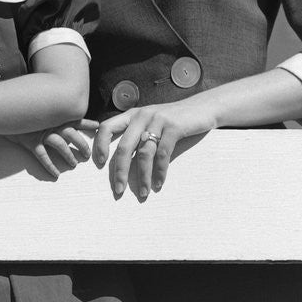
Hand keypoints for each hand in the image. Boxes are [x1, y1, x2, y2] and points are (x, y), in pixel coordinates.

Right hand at [6, 119, 96, 178]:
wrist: (2, 113)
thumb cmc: (23, 113)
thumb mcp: (39, 111)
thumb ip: (51, 113)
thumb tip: (64, 115)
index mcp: (54, 115)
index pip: (75, 118)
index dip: (87, 123)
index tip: (98, 127)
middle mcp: (50, 123)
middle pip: (71, 134)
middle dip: (81, 145)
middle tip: (86, 155)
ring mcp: (40, 132)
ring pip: (59, 144)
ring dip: (68, 156)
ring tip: (74, 165)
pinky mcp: (30, 142)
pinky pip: (42, 155)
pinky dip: (50, 166)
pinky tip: (55, 174)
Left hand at [93, 100, 213, 200]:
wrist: (202, 108)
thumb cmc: (173, 119)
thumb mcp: (150, 120)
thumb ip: (136, 132)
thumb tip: (120, 159)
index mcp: (131, 115)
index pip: (106, 127)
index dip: (100, 145)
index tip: (100, 164)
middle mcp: (141, 116)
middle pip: (124, 147)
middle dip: (120, 171)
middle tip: (118, 190)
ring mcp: (157, 120)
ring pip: (144, 154)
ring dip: (142, 177)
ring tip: (142, 193)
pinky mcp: (174, 127)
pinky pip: (163, 154)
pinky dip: (160, 172)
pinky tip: (158, 184)